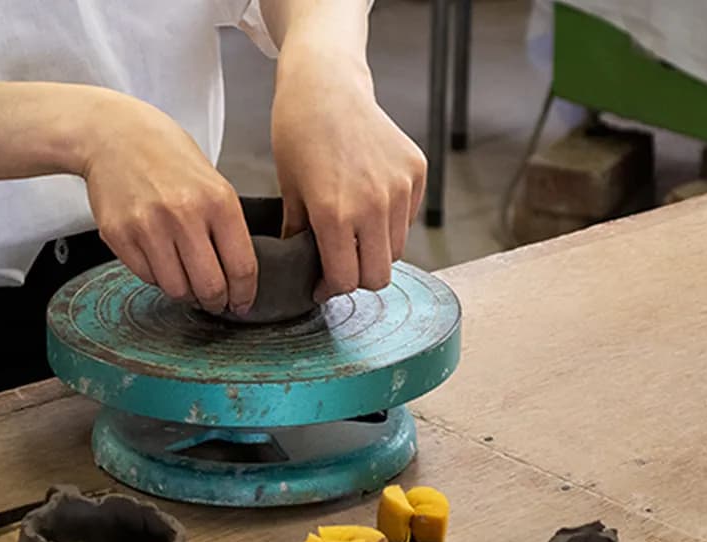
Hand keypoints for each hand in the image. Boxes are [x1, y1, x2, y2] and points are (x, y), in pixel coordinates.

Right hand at [81, 94, 256, 314]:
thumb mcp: (212, 181)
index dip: (244, 295)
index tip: (241, 304)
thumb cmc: (166, 156)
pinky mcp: (119, 236)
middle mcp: (184, 215)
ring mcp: (149, 227)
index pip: (241, 267)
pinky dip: (157, 276)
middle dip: (216, 302)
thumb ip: (225, 225)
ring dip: (185, 292)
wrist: (114, 135)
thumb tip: (236, 273)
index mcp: (218, 201)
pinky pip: (147, 277)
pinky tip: (160, 258)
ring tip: (185, 276)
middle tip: (215, 301)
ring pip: (176, 289)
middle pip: (209, 287)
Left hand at [271, 48, 426, 300]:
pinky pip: (409, 218)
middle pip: (378, 275)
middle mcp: (373, 205)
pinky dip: (392, 221)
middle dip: (357, 278)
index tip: (321, 286)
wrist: (326, 87)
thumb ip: (299, 236)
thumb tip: (300, 269)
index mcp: (334, 214)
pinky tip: (369, 200)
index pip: (346, 280)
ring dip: (376, 250)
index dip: (330, 289)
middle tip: (339, 264)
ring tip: (353, 231)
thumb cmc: (298, 135)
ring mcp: (400, 188)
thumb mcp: (289, 192)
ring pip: (397, 249)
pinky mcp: (417, 172)